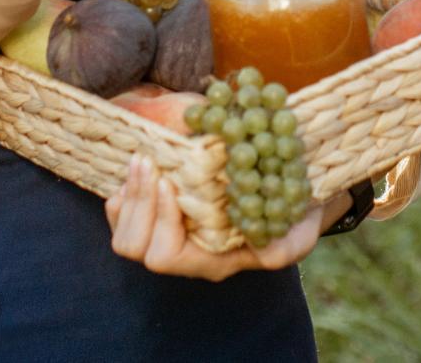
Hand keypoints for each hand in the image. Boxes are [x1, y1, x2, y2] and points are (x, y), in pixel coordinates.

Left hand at [105, 155, 339, 278]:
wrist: (291, 198)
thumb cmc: (293, 217)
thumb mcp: (297, 234)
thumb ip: (282, 248)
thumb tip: (262, 248)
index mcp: (211, 260)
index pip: (167, 255)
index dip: (163, 219)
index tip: (171, 182)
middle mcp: (185, 252)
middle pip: (135, 247)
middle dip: (138, 203)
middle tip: (148, 163)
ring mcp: (170, 233)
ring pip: (124, 234)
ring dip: (130, 193)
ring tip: (142, 160)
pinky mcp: (163, 212)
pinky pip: (123, 214)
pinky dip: (126, 190)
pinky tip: (142, 166)